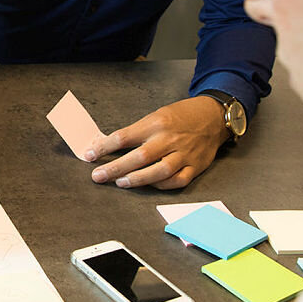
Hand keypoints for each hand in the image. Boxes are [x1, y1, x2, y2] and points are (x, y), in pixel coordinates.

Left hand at [86, 96, 228, 189]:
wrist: (213, 116)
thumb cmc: (181, 116)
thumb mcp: (156, 116)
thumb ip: (136, 132)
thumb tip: (109, 146)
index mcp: (156, 123)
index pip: (125, 137)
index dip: (104, 147)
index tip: (89, 155)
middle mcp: (169, 139)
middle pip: (139, 157)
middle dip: (115, 167)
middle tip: (98, 175)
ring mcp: (184, 154)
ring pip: (159, 171)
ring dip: (138, 179)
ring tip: (121, 182)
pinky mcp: (195, 166)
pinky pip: (177, 180)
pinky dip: (162, 185)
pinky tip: (149, 185)